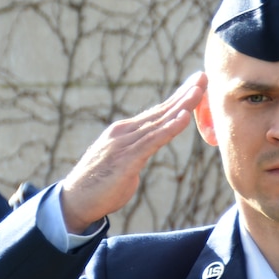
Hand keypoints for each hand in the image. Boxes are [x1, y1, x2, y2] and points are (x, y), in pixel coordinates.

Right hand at [59, 73, 207, 233]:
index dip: (178, 98)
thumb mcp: (124, 163)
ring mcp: (124, 144)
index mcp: (125, 132)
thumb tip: (148, 149)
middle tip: (203, 76)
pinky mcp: (126, 159)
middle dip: (184, 93)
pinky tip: (183, 117)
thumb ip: (138, 152)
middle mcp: (124, 132)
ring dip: (181, 106)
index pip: (156, 112)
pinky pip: (152, 141)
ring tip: (199, 91)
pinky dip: (169, 128)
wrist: (75, 201)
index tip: (196, 85)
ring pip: (159, 122)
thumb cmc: (100, 186)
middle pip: (160, 110)